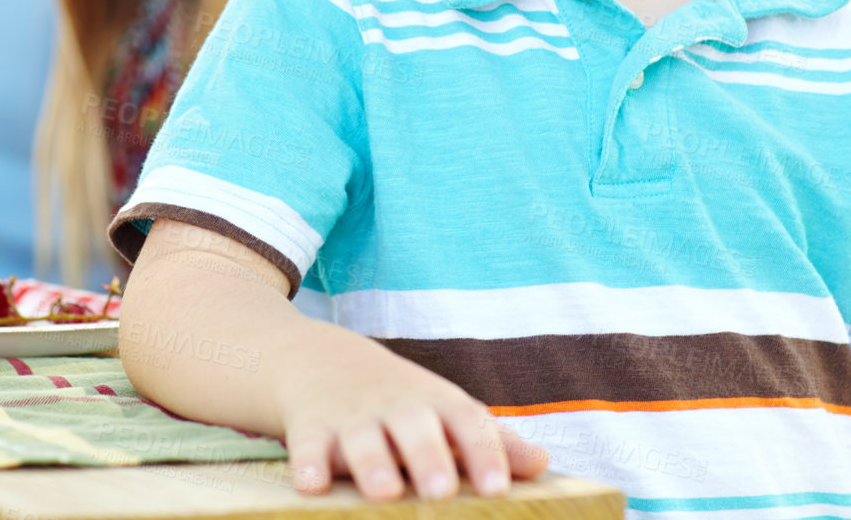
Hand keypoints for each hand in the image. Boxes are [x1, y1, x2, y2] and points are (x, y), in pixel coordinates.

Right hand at [274, 333, 548, 501]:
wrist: (319, 358)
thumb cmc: (399, 399)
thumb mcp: (444, 409)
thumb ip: (491, 440)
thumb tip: (544, 464)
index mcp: (436, 404)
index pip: (467, 422)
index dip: (484, 453)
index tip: (498, 488)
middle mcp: (395, 407)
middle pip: (414, 426)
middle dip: (428, 457)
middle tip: (441, 491)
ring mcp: (351, 415)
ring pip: (362, 437)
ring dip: (371, 463)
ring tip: (383, 491)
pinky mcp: (310, 426)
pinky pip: (307, 443)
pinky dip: (308, 461)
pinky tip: (312, 484)